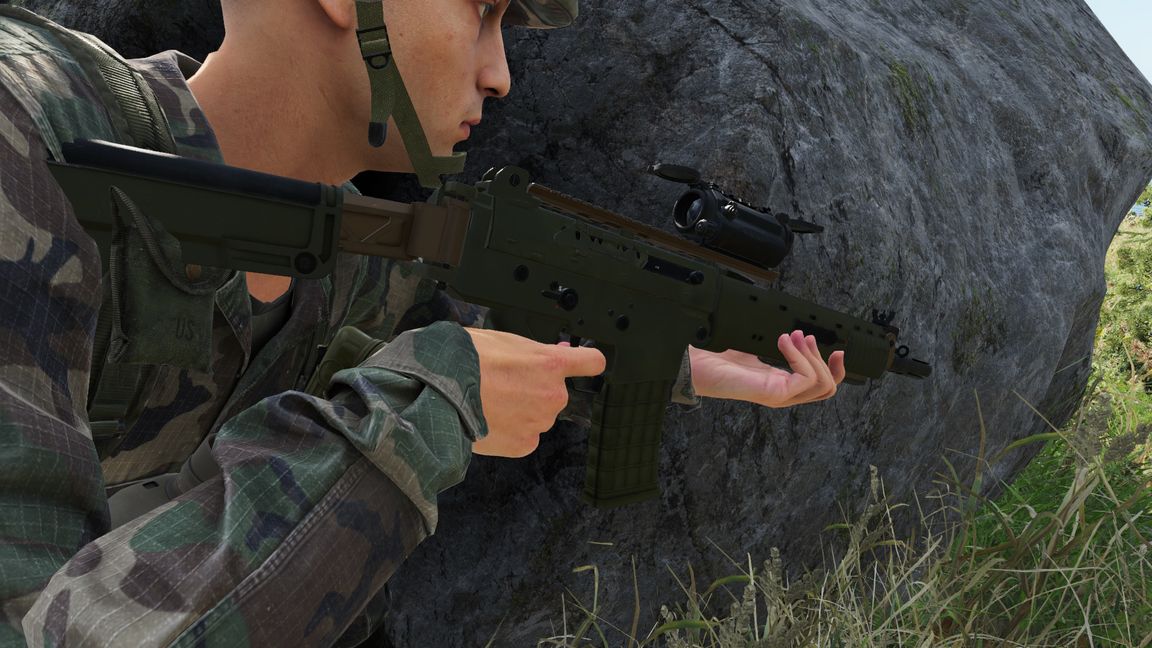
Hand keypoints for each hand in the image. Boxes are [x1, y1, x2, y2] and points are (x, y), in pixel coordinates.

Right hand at [465, 328, 605, 457]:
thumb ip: (536, 351)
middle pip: (557, 393)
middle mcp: (553, 395)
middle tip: (507, 385)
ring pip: (539, 416)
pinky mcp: (525, 444)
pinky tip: (491, 421)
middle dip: (537, 390)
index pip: (591, 362)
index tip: (583, 365)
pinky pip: (526, 437)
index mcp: (550, 363)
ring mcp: (540, 422)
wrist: (438, 392)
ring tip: (492, 403)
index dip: (586, 362)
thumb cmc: (465, 360)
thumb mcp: (505, 341)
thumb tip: (558, 351)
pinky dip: (512, 432)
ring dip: (522, 411)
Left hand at [688, 330, 844, 407]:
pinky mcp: (772, 394)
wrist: (696, 365)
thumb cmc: (718, 356)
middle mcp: (783, 394)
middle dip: (824, 359)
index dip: (836, 369)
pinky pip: (803, 379)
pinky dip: (799, 356)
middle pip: (827, 389)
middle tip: (805, 336)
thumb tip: (795, 331)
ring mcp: (779, 396)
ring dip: (812, 355)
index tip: (837, 349)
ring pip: (820, 384)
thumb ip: (776, 344)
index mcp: (782, 384)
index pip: (821, 386)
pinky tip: (783, 341)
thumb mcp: (755, 347)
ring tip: (793, 336)